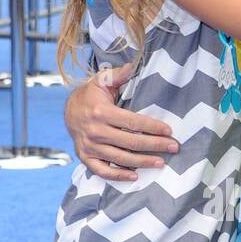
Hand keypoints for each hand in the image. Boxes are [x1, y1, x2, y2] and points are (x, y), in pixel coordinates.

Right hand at [64, 63, 179, 178]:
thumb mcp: (101, 80)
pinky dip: (118, 176)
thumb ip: (117, 75)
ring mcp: (90, 147)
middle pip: (130, 142)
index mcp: (101, 111)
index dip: (153, 127)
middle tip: (173, 148)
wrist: (67, 111)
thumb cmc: (90, 95)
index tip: (169, 131)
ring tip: (161, 163)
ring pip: (120, 158)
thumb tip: (133, 65)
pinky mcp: (85, 158)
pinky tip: (135, 176)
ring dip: (142, 162)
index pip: (133, 122)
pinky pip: (102, 171)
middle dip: (155, 145)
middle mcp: (95, 131)